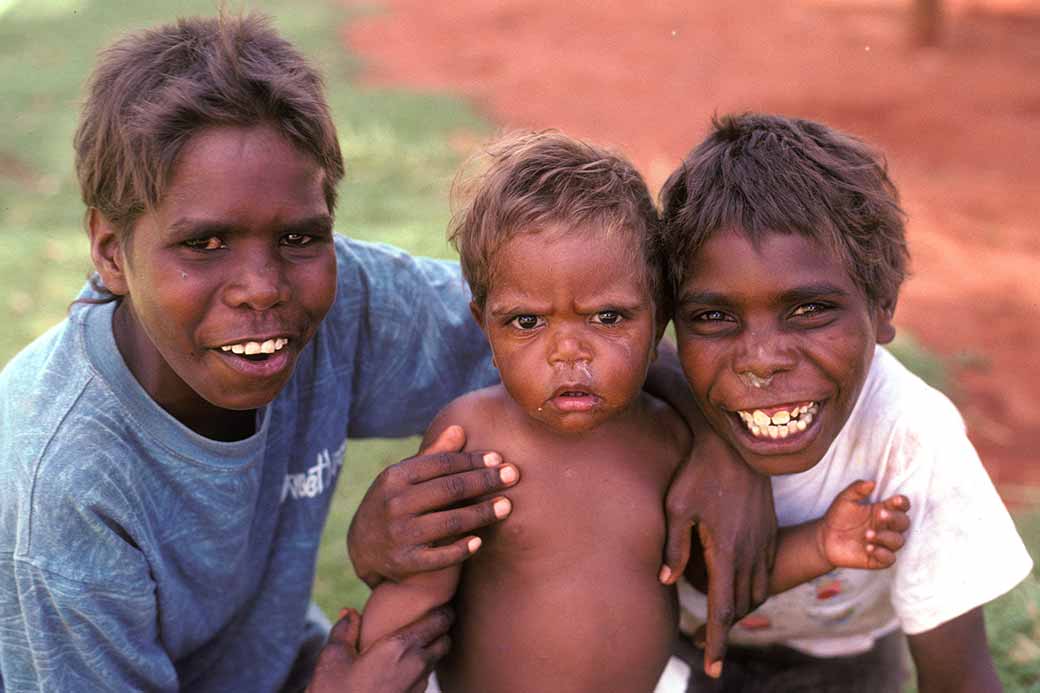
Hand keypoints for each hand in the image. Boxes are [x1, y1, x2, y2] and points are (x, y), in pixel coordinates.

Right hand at [308, 607, 452, 692]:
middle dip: (441, 629)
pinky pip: (425, 679)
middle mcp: (417, 665)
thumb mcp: (333, 658)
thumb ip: (344, 630)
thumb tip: (349, 613)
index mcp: (400, 646)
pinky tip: (401, 668)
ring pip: (436, 661)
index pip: (440, 620)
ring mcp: (418, 687)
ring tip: (412, 643)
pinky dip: (420, 669)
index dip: (443, 610)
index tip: (437, 603)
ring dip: (430, 650)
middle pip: (446, 640)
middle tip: (427, 620)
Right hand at [348, 425, 518, 586]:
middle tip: (514, 475)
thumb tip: (459, 428)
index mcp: (395, 477)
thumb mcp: (404, 478)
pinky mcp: (404, 562)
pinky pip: (439, 557)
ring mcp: (399, 534)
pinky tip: (480, 541)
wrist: (362, 548)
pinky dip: (460, 549)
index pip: (442, 464)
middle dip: (485, 481)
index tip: (499, 459)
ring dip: (482, 513)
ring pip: (450, 521)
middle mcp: (395, 503)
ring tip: (507, 506)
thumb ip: (433, 455)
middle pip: (450, 488)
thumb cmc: (394, 503)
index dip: (473, 460)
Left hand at [660, 434, 776, 678]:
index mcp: (726, 549)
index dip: (718, 641)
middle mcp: (750, 551)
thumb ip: (673, 544)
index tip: (713, 668)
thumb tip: (666, 580)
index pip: (723, 608)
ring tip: (721, 618)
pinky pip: (766, 572)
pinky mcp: (770, 530)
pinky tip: (738, 586)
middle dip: (726, 630)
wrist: (736, 443)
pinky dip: (754, 588)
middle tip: (710, 648)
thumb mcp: (677, 505)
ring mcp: (763, 541)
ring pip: (757, 591)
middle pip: (742, 606)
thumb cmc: (698, 472)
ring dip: (741, 609)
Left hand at [818, 479, 909, 569]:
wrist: (824, 538)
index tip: (896, 500)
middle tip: (881, 515)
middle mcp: (886, 527)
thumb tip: (872, 482)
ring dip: (886, 537)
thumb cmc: (838, 517)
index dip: (903, 503)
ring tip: (867, 534)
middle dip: (895, 518)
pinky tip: (869, 548)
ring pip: (898, 541)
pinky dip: (883, 554)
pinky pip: (889, 559)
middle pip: (904, 523)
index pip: (902, 506)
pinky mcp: (878, 559)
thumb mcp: (844, 499)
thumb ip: (857, 489)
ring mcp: (884, 543)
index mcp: (882, 510)